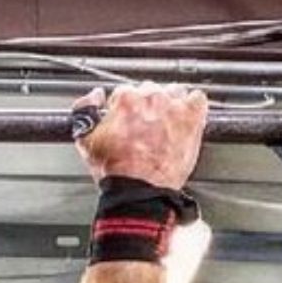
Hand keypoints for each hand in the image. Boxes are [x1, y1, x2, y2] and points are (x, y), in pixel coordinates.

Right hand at [74, 82, 208, 189]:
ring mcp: (174, 107)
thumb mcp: (85, 141)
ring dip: (170, 104)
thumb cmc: (115, 172)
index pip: (125, 92)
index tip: (127, 122)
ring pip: (174, 92)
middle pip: (150, 91)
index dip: (124, 109)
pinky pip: (198, 99)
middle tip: (145, 128)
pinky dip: (192, 106)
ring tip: (165, 124)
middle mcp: (151, 98)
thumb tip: (95, 95)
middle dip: (147, 107)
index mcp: (125, 99)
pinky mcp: (192, 118)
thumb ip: (84, 110)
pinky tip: (184, 119)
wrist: (139, 191)